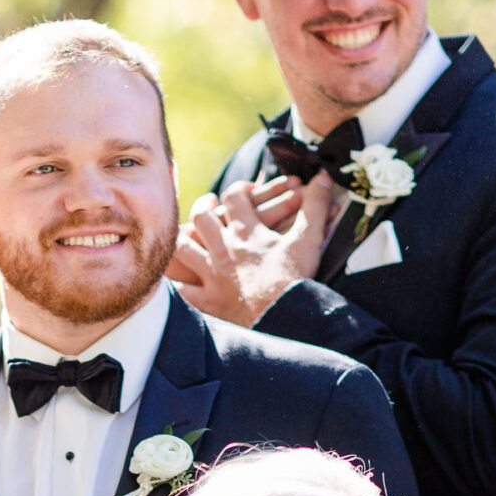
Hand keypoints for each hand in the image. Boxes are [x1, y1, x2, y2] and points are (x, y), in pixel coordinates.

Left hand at [168, 175, 333, 325]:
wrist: (282, 318)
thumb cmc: (295, 280)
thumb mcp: (309, 238)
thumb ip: (316, 205)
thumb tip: (324, 177)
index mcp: (247, 232)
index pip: (234, 197)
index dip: (238, 189)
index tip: (245, 191)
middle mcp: (224, 249)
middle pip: (202, 217)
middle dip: (203, 207)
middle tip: (208, 206)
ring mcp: (211, 275)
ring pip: (183, 248)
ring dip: (182, 239)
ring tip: (185, 235)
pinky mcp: (206, 301)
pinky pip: (180, 290)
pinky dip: (174, 284)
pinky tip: (171, 280)